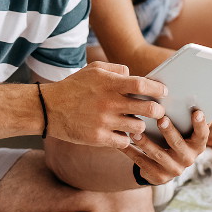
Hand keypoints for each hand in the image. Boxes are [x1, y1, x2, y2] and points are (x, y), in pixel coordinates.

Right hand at [42, 62, 166, 146]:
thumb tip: (134, 75)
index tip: (163, 92)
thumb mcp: (93, 70)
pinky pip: (124, 142)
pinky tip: (122, 134)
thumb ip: (117, 70)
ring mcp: (104, 122)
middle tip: (158, 111)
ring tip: (135, 123)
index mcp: (110, 84)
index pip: (142, 85)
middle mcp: (109, 102)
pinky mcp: (98, 138)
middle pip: (148, 109)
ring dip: (140, 126)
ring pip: (138, 127)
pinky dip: (126, 139)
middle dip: (158, 111)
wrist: (48, 109)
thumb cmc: (74, 87)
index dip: (157, 89)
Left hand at [122, 109, 209, 184]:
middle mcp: (188, 158)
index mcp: (197, 145)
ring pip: (159, 155)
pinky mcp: (159, 176)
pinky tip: (124, 144)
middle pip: (178, 144)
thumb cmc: (173, 141)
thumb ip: (182, 120)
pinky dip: (132, 152)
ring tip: (135, 133)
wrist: (163, 168)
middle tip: (161, 119)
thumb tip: (183, 97)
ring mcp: (174, 169)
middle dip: (169, 131)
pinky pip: (143, 163)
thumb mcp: (182, 133)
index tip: (197, 112)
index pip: (202, 135)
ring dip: (146, 143)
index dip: (200, 124)